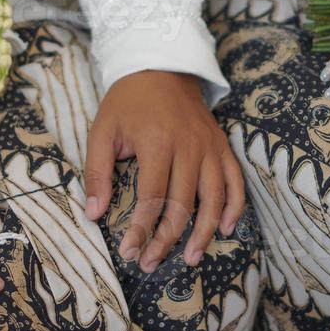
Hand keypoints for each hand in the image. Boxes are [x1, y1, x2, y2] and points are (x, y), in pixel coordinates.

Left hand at [82, 70, 244, 272]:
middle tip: (150, 263)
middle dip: (167, 240)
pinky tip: (226, 229)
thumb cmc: (127, 102)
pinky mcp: (222, 146)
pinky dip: (235, 207)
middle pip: (183, 205)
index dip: (141, 230)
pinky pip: (235, 181)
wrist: (162, 67)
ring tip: (190, 259)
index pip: (152, 198)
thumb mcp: (102, 131)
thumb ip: (97, 172)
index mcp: (157, 143)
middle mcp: (188, 147)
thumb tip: (94, 214)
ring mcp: (210, 147)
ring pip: (214, 198)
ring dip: (204, 233)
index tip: (129, 252)